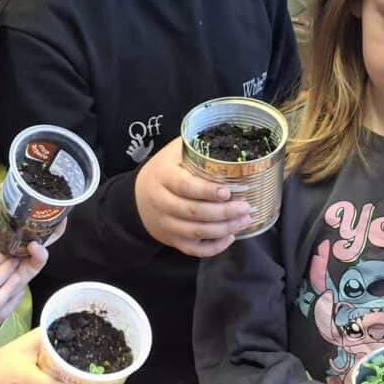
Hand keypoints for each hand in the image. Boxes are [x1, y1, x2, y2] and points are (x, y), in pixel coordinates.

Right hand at [134, 137, 254, 256]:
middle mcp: (162, 203)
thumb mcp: (172, 152)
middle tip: (246, 207)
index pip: (184, 187)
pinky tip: (229, 237)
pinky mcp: (171, 240)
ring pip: (196, 232)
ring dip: (224, 228)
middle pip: (193, 212)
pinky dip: (213, 247)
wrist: (137, 198)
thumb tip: (229, 133)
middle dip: (223, 212)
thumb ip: (195, 144)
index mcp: (163, 177)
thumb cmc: (164, 171)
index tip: (227, 191)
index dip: (206, 191)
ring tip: (245, 220)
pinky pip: (193, 249)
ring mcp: (166, 224)